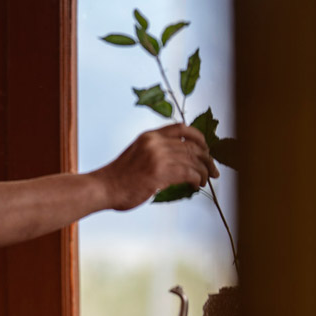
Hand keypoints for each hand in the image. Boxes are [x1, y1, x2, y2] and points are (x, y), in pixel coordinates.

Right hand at [91, 123, 219, 210]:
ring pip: (194, 160)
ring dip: (204, 172)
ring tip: (204, 181)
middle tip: (213, 171)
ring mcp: (157, 157)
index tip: (206, 148)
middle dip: (207, 159)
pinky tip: (196, 185)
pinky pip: (189, 173)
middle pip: (192, 146)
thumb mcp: (136, 155)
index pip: (181, 128)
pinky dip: (197, 179)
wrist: (102, 188)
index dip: (199, 137)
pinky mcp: (159, 173)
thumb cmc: (118, 178)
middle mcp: (154, 142)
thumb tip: (179, 161)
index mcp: (149, 136)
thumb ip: (155, 152)